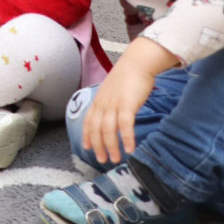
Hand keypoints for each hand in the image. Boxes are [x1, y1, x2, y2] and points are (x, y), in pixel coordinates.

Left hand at [80, 36, 176, 163]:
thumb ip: (110, 103)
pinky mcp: (127, 104)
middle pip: (96, 129)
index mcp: (98, 101)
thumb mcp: (113, 91)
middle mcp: (102, 104)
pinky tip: (130, 149)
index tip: (86, 148)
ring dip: (111, 146)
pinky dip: (127, 138)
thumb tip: (113, 115)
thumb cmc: (127, 77)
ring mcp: (113, 104)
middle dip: (98, 146)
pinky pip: (125, 125)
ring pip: (108, 130)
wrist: (137, 63)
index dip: (86, 135)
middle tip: (102, 160)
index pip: (88, 121)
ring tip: (116, 158)